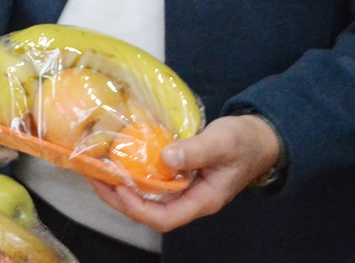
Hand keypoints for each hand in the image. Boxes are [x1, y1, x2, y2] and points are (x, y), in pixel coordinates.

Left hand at [89, 114, 280, 231]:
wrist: (260, 137)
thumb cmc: (245, 142)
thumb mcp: (222, 143)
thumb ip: (196, 151)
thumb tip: (165, 158)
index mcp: (203, 200)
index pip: (165, 218)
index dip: (137, 208)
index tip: (118, 187)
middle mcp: (191, 199)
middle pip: (150, 212)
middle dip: (119, 199)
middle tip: (94, 178)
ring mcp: (185, 189)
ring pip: (148, 198)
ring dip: (121, 187)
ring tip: (98, 171)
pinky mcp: (180, 176)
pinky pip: (152, 182)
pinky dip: (133, 174)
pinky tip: (118, 161)